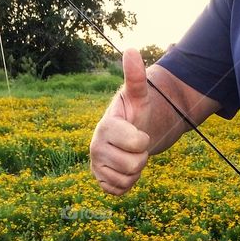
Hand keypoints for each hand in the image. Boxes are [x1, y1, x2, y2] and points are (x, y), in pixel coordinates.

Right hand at [89, 48, 152, 195]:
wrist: (130, 135)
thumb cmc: (136, 114)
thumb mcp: (139, 96)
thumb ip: (136, 77)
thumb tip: (131, 49)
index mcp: (105, 127)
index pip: (138, 144)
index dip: (144, 140)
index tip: (137, 131)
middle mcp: (95, 147)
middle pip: (134, 165)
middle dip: (141, 156)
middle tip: (135, 146)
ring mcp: (95, 165)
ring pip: (128, 179)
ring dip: (136, 170)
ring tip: (130, 155)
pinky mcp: (99, 181)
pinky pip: (120, 191)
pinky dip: (128, 183)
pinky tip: (124, 169)